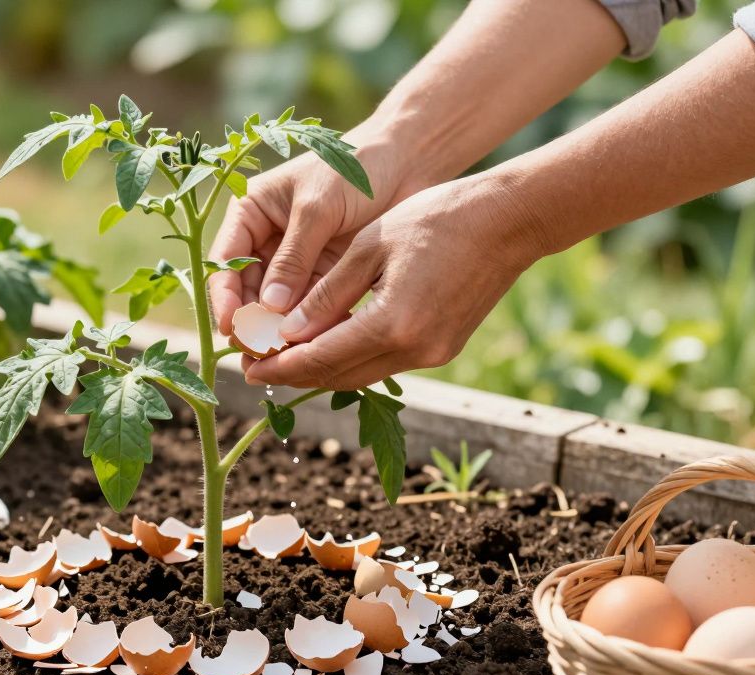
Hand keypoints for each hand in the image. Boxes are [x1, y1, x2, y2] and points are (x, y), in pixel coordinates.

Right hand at [207, 138, 413, 335]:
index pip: (226, 262)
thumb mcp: (317, 208)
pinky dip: (310, 327)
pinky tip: (316, 344)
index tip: (232, 327)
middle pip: (247, 292)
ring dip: (279, 331)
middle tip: (259, 351)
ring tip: (285, 356)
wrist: (408, 161)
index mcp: (251, 214)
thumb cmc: (355, 167)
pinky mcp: (323, 277)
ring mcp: (295, 262)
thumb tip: (269, 308)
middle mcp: (267, 241)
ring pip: (277, 307)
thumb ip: (293, 258)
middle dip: (251, 323)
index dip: (225, 298)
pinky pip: (309, 308)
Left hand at [243, 174, 546, 389]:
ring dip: (321, 370)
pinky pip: (384, 362)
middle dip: (293, 375)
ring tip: (282, 360)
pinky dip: (351, 358)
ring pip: (361, 374)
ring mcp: (433, 354)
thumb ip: (326, 294)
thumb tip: (286, 332)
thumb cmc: (437, 218)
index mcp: (393, 324)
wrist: (509, 220)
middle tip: (253, 368)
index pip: (320, 359)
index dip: (279, 366)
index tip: (245, 368)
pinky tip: (324, 346)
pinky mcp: (443, 348)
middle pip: (338, 377)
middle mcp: (415, 350)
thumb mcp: (370, 247)